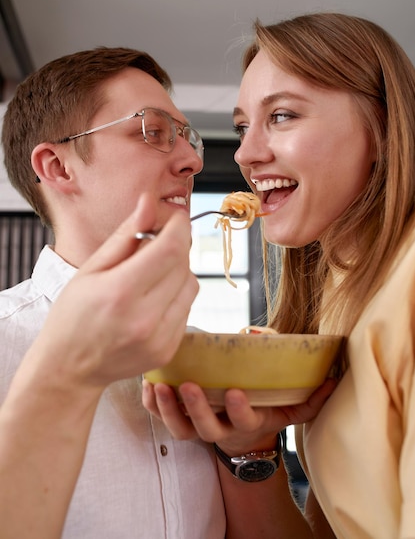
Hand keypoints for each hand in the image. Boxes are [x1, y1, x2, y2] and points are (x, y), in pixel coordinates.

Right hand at [27, 193, 198, 390]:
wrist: (69, 369)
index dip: (179, 225)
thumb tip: (149, 201)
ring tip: (148, 275)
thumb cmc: (72, 315)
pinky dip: (175, 295)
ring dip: (177, 271)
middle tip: (153, 244)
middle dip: (175, 245)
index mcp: (120, 292)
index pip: (172, 247)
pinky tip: (151, 299)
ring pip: (191, 284)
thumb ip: (125, 235)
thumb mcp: (91, 269)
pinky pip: (186, 307)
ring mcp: (159, 338)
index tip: (173, 217)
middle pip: (184, 263)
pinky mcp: (168, 349)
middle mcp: (145, 318)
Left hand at [142, 378, 336, 453]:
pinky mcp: (180, 422)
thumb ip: (309, 399)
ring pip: (179, 428)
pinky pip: (161, 419)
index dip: (240, 410)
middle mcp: (220, 430)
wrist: (241, 435)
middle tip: (189, 385)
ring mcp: (197, 429)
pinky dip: (152, 405)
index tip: (236, 392)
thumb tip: (331, 381)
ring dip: (167, 409)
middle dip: (196, 409)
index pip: (243, 421)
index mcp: (247, 423)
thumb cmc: (265, 410)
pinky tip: (148, 384)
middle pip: (206, 428)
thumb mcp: (288, 408)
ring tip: (160, 386)